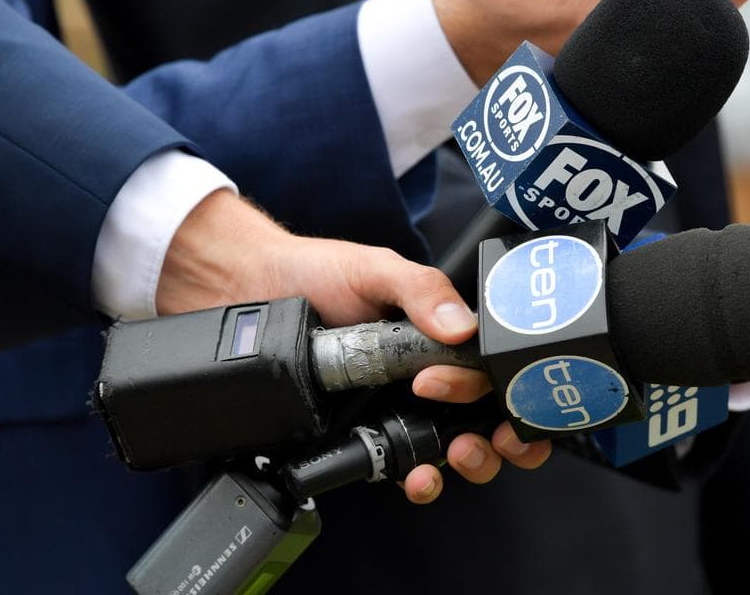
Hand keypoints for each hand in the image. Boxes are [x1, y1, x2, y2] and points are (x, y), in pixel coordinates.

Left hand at [155, 190, 549, 501]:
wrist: (246, 291)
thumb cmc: (316, 272)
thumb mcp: (376, 270)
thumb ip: (422, 290)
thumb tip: (462, 326)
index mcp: (442, 336)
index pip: (491, 368)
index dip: (494, 385)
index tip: (451, 383)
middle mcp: (430, 375)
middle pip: (490, 416)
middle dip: (503, 437)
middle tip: (478, 436)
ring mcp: (400, 408)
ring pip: (457, 448)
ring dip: (471, 461)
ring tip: (455, 453)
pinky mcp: (366, 435)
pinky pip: (404, 465)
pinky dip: (420, 479)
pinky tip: (415, 477)